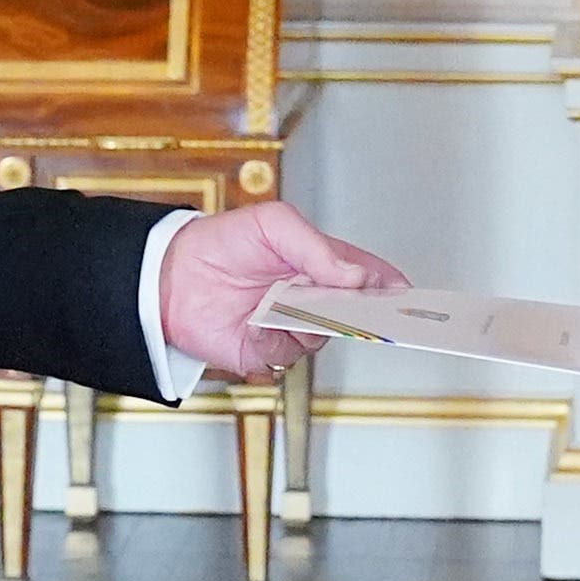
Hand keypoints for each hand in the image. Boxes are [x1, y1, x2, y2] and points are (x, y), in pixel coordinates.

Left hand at [163, 196, 405, 382]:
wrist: (171, 276)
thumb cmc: (221, 242)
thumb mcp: (274, 225)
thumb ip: (318, 248)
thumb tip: (355, 276)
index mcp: (320, 263)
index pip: (369, 278)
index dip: (391, 288)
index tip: (408, 296)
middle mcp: (311, 299)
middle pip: (355, 313)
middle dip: (362, 312)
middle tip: (358, 305)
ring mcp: (291, 327)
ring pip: (324, 336)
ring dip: (308, 322)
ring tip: (281, 302)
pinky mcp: (268, 352)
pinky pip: (288, 355)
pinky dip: (274, 339)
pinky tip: (255, 322)